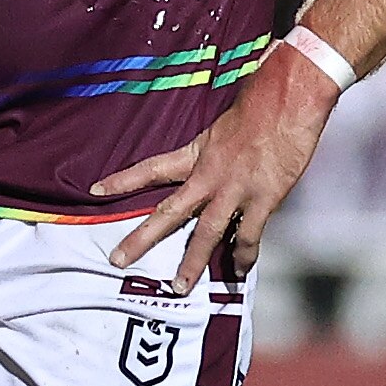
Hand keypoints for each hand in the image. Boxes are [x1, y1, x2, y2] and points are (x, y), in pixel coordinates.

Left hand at [97, 49, 334, 284]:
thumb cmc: (262, 100)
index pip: (151, 168)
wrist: (289, 98)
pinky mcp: (263, 199)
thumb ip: (215, 145)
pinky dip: (245, 257)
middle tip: (118, 260)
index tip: (95, 190)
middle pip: (168, 212)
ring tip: (179, 288)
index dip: (123, 180)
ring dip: (191, 263)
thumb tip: (215, 155)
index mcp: (197, 153)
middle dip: (141, 238)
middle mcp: (209, 175)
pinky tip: (241, 273)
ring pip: (205, 234)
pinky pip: (249, 236)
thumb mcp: (226, 121)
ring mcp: (235, 190)